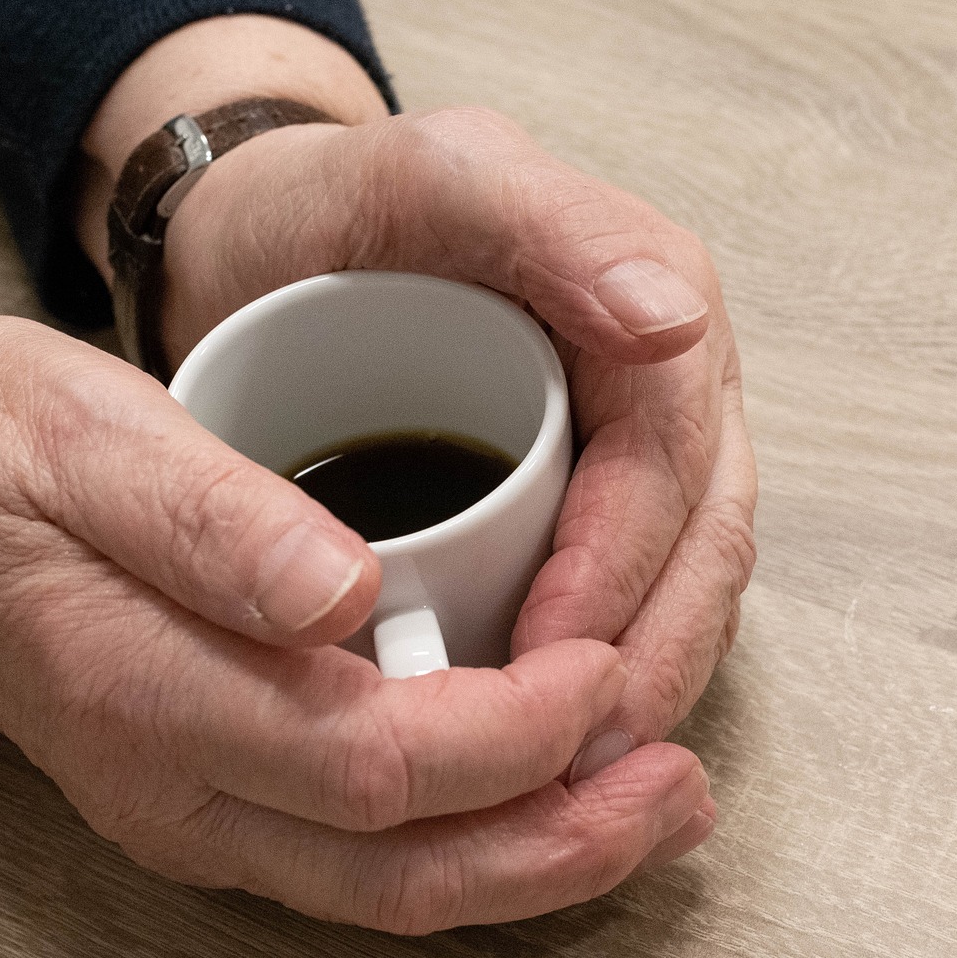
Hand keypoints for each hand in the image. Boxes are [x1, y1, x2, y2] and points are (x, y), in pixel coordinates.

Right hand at [0, 322, 710, 931]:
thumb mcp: (73, 432)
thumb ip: (201, 517)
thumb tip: (337, 589)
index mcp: (146, 693)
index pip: (369, 759)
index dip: (511, 732)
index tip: (602, 662)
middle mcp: (178, 789)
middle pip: (403, 868)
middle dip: (562, 835)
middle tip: (680, 782)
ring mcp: (195, 815)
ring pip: (394, 889)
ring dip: (541, 861)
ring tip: (658, 803)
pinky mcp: (216, 804)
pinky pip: (369, 863)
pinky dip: (480, 843)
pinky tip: (555, 793)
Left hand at [159, 108, 758, 759]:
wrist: (255, 241)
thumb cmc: (325, 206)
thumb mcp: (425, 180)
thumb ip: (550, 226)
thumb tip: (677, 322)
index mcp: (652, 293)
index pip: (674, 462)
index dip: (623, 574)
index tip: (548, 664)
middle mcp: (667, 375)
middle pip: (701, 537)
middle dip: (650, 654)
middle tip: (574, 759)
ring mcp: (633, 440)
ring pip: (680, 581)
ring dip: (642, 681)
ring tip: (567, 777)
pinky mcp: (585, 493)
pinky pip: (627, 592)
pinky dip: (604, 672)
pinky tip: (551, 745)